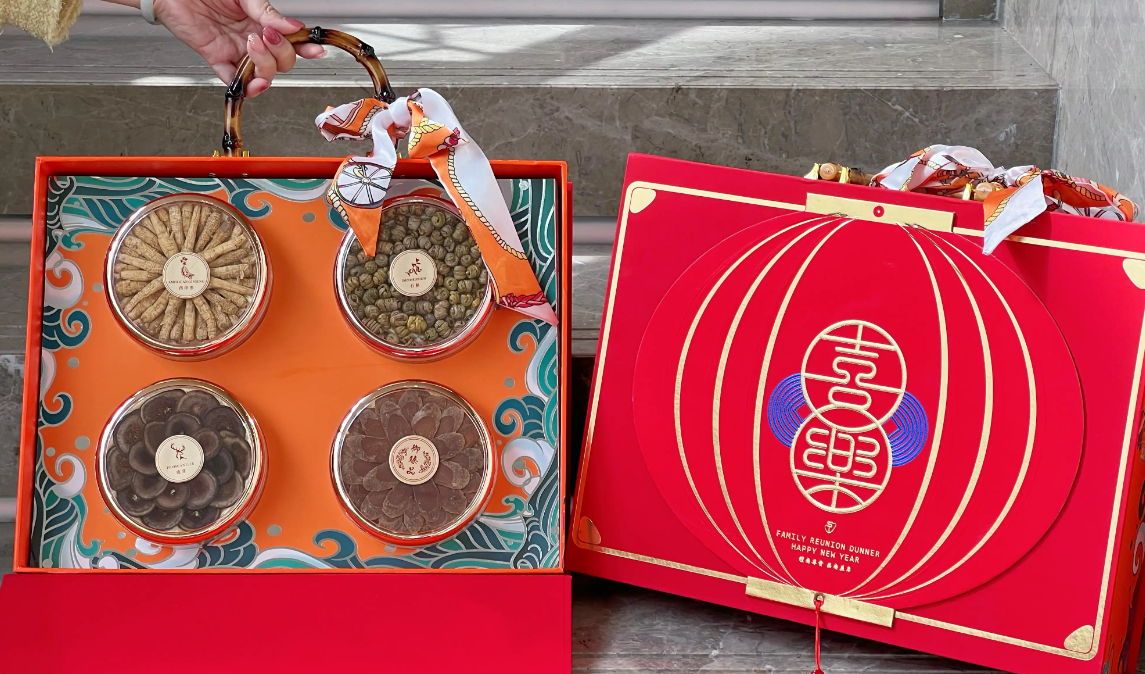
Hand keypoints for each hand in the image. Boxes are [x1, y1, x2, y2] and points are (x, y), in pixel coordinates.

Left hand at [152, 0, 324, 95]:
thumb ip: (267, 11)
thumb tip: (292, 26)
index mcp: (261, 22)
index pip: (291, 42)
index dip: (306, 48)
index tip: (315, 49)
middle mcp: (252, 40)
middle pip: (282, 63)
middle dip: (282, 52)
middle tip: (269, 34)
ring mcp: (236, 51)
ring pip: (263, 75)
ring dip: (264, 64)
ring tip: (252, 42)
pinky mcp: (216, 58)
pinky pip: (233, 82)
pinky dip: (243, 86)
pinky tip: (249, 81)